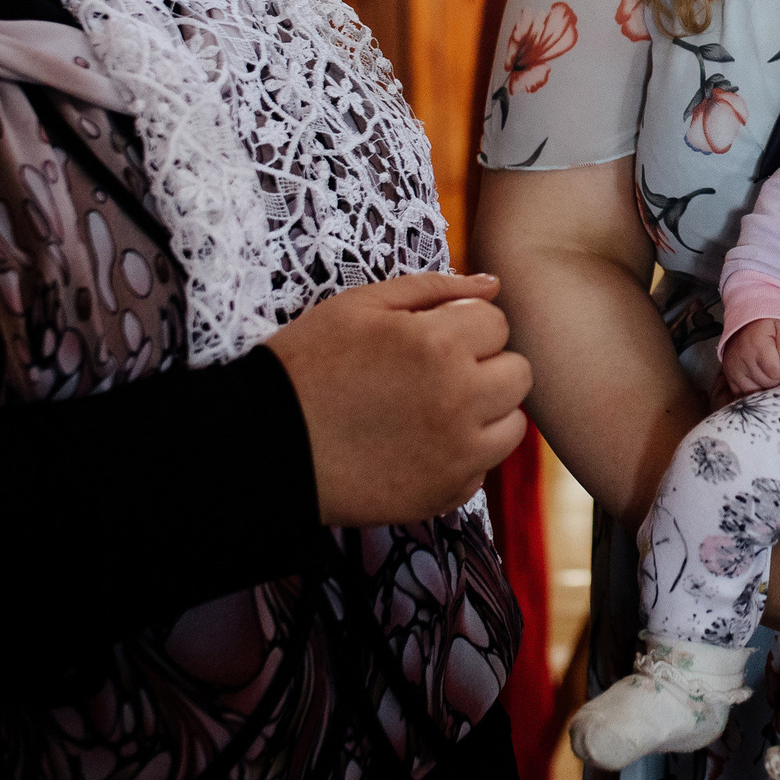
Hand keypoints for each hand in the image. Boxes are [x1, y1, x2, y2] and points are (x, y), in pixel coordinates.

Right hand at [265, 272, 532, 526]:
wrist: (262, 447)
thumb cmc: (307, 366)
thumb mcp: (359, 305)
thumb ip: (433, 288)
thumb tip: (492, 285)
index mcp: (439, 344)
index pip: (497, 323)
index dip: (464, 326)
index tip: (429, 339)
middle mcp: (459, 399)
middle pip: (517, 373)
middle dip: (486, 366)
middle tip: (437, 374)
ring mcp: (456, 453)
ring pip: (512, 424)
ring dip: (486, 414)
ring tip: (434, 411)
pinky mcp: (444, 494)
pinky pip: (483, 468)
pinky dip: (462, 457)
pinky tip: (418, 447)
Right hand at [722, 318, 779, 394]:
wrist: (748, 320)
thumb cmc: (768, 324)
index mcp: (757, 344)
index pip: (778, 372)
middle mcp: (742, 358)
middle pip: (768, 383)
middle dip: (776, 375)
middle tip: (774, 360)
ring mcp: (733, 368)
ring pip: (757, 391)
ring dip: (764, 383)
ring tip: (764, 366)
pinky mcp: (729, 375)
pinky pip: (743, 394)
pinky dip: (753, 387)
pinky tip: (756, 375)